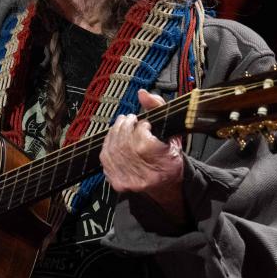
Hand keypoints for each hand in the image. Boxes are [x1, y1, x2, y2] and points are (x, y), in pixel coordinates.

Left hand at [100, 89, 185, 221]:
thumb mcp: (171, 129)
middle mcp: (146, 175)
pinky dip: (108, 143)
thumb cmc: (169, 155)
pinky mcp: (118, 182)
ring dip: (116, 131)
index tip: (146, 124)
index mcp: (163, 163)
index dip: (142, 126)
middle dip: (126, 126)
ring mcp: (130, 180)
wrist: (165, 183)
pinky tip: (115, 137)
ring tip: (122, 124)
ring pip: (114, 148)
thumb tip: (142, 94)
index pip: (143, 138)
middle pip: (125, 142)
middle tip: (130, 119)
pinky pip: (105, 158)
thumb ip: (158, 107)